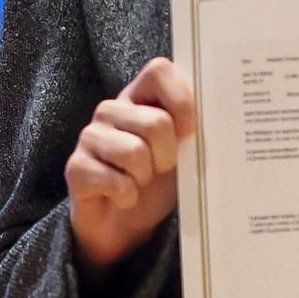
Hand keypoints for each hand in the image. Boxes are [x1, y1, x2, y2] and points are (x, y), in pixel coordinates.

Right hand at [66, 56, 196, 282]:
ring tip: (140, 182)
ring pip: (134, 152)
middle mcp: (112, 110)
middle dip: (168, 156)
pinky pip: (116, 181)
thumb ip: (193, 131)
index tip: (190, 131)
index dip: (181, 98)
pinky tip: (122, 197)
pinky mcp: (75, 167)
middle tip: (161, 169)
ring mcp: (90, 136)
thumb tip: (222, 119)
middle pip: (156, 122)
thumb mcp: (181, 153)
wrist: (123, 227)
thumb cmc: (157, 183)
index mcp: (140, 96)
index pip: (160, 70)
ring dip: (145, 178)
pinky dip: (128, 197)